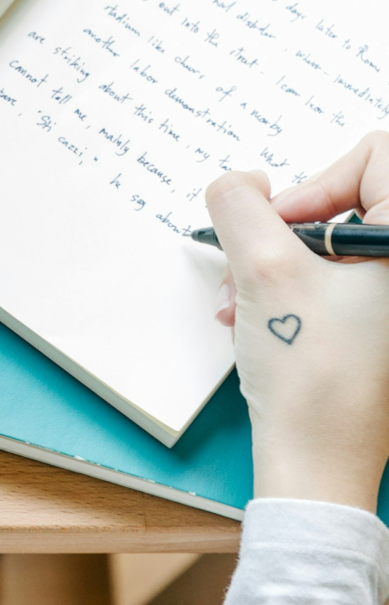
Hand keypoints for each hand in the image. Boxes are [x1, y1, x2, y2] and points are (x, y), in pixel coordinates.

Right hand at [207, 132, 388, 509]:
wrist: (319, 460)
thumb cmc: (311, 374)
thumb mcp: (262, 268)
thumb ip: (239, 202)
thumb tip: (240, 182)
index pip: (375, 153)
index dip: (316, 181)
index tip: (282, 227)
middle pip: (343, 196)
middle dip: (279, 230)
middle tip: (250, 269)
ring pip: (328, 238)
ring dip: (273, 261)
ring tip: (243, 304)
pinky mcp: (377, 322)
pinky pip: (331, 275)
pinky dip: (287, 287)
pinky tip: (256, 318)